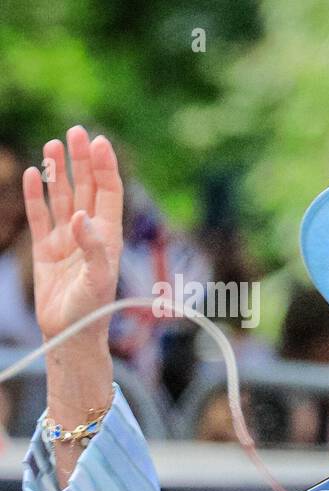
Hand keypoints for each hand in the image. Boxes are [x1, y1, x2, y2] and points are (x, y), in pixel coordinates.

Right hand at [22, 127, 123, 342]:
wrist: (71, 334)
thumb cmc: (92, 310)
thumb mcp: (98, 279)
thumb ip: (93, 248)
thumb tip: (80, 216)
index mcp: (108, 237)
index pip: (108, 194)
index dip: (104, 168)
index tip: (98, 142)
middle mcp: (89, 234)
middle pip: (85, 188)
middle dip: (81, 160)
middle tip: (75, 131)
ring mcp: (65, 240)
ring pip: (61, 198)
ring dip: (58, 171)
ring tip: (54, 144)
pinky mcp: (45, 251)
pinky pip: (39, 217)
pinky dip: (35, 196)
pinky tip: (32, 175)